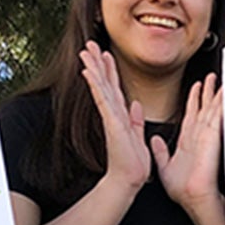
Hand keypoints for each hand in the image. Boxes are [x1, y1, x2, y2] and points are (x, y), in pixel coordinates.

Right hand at [79, 41, 152, 191]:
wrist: (129, 179)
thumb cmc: (133, 163)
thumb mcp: (138, 136)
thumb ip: (136, 120)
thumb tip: (136, 104)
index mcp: (121, 116)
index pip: (114, 88)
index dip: (109, 71)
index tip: (105, 55)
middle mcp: (114, 114)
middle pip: (104, 83)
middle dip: (97, 63)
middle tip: (89, 45)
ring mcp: (111, 117)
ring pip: (101, 87)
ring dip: (93, 68)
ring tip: (86, 51)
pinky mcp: (111, 123)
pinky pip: (103, 100)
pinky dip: (96, 85)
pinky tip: (88, 72)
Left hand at [154, 73, 223, 211]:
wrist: (192, 197)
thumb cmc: (183, 190)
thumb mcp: (165, 167)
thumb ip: (160, 153)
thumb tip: (155, 141)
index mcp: (188, 142)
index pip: (193, 115)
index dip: (195, 100)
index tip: (197, 88)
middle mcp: (199, 137)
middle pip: (205, 109)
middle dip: (208, 92)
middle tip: (211, 78)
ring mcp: (207, 136)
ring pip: (212, 109)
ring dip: (216, 94)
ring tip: (219, 81)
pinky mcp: (213, 136)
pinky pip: (218, 115)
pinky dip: (222, 103)